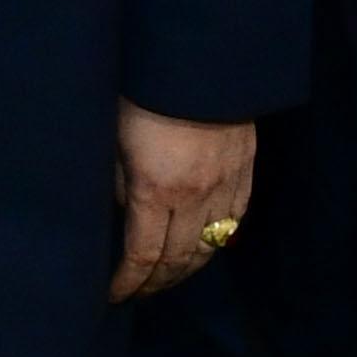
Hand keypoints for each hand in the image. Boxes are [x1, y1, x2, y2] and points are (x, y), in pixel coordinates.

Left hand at [112, 101, 253, 301]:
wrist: (197, 61)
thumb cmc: (141, 91)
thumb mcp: (111, 136)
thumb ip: (116, 180)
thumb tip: (123, 213)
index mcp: (155, 189)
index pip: (143, 255)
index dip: (128, 281)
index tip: (114, 295)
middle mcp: (194, 196)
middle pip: (178, 259)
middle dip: (156, 283)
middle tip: (138, 292)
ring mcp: (225, 186)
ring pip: (210, 246)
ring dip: (187, 270)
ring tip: (167, 279)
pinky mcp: (245, 173)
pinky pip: (234, 221)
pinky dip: (216, 243)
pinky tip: (202, 249)